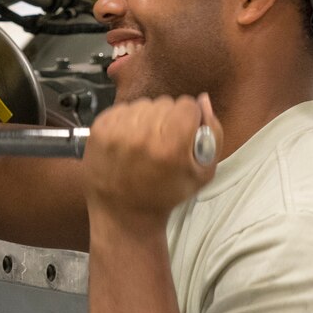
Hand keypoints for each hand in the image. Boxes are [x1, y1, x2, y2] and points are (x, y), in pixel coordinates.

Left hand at [84, 94, 219, 223]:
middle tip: (162, 144)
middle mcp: (142, 135)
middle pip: (165, 103)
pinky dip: (128, 121)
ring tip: (145, 144)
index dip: (189, 120)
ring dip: (148, 119)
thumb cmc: (167, 194)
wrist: (123, 214)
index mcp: (170, 146)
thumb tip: (203, 98)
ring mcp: (117, 131)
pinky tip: (129, 142)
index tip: (182, 137)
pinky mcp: (99, 129)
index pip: (187, 105)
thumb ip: (212, 132)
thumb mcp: (203, 172)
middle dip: (168, 119)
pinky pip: (123, 109)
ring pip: (144, 104)